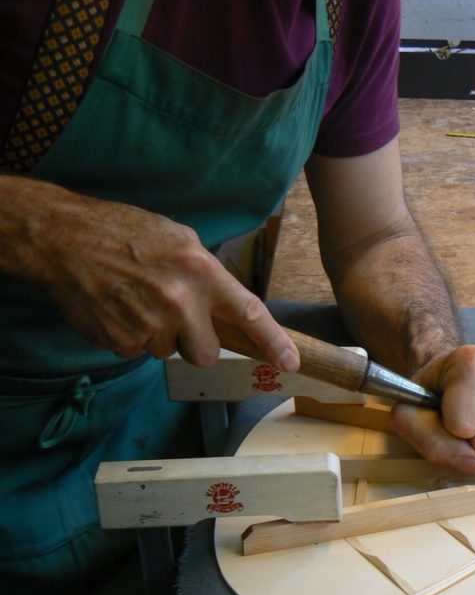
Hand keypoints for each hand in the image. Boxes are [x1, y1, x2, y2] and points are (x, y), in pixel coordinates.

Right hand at [2, 177, 297, 369]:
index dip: (273, 342)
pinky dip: (130, 336)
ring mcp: (149, 325)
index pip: (249, 313)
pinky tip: (118, 308)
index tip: (291, 362)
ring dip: (158, 334)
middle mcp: (180, 302)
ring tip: (137, 300)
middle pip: (207, 354)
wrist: (64, 239)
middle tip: (178, 319)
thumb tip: (228, 304)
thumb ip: (207, 273)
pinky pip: (137, 352)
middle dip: (197, 345)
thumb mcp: (179, 239)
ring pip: (168, 352)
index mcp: (202, 271)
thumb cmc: (124, 232)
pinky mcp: (120, 341)